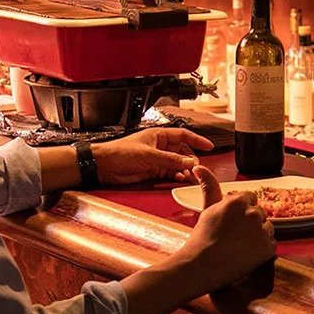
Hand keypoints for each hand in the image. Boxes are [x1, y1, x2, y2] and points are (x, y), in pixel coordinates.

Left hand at [93, 128, 214, 183]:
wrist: (104, 166)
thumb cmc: (120, 152)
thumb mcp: (149, 154)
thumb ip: (170, 159)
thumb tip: (189, 161)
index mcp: (159, 135)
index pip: (183, 135)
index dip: (197, 140)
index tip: (209, 146)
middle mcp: (159, 146)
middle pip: (183, 151)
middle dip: (191, 159)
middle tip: (197, 167)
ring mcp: (157, 159)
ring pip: (178, 163)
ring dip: (185, 169)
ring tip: (190, 175)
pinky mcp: (153, 170)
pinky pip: (170, 172)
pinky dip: (177, 175)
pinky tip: (180, 178)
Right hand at [175, 166, 275, 292]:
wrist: (201, 266)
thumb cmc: (202, 238)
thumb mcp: (207, 208)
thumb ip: (209, 186)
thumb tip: (198, 167)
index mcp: (238, 201)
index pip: (250, 199)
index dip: (241, 211)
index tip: (232, 222)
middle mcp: (253, 213)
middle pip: (259, 213)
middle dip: (250, 223)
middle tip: (233, 235)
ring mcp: (261, 231)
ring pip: (267, 228)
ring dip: (258, 235)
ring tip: (239, 245)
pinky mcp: (268, 248)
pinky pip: (271, 244)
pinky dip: (262, 250)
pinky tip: (246, 253)